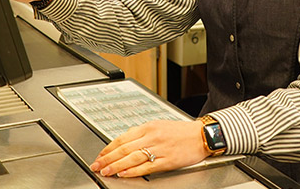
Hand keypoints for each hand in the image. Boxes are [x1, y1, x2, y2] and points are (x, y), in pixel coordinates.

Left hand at [90, 120, 208, 177]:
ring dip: (116, 165)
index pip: (123, 137)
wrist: (202, 135)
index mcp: (149, 126)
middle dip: (108, 158)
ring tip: (106, 171)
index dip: (109, 148)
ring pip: (132, 157)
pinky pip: (146, 166)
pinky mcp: (167, 160)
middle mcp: (152, 136)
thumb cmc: (182, 131)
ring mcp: (160, 148)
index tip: (100, 156)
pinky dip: (133, 170)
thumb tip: (126, 140)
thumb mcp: (160, 125)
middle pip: (124, 148)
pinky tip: (124, 174)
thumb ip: (143, 132)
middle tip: (97, 165)